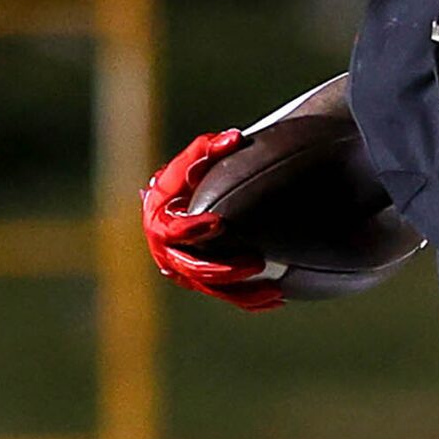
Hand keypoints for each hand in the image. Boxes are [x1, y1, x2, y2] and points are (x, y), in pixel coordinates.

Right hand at [142, 127, 284, 311]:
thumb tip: (236, 138)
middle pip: (193, 269)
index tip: (220, 222)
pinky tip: (278, 298)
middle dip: (225, 269)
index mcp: (160, 222)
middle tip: (256, 261)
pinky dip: (251, 300)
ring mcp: (184, 272)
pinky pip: (227, 297)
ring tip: (274, 290)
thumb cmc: (187, 178)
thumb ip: (211, 148)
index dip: (195, 229)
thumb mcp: (194, 160)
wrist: (180, 203)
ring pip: (214, 290)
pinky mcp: (203, 284)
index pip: (174, 231)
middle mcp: (168, 252)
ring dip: (244, 292)